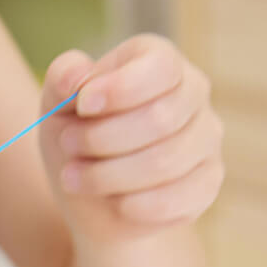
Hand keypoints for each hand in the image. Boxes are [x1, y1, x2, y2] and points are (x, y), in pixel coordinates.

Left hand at [40, 35, 223, 242]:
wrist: (92, 198)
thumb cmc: (78, 138)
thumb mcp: (58, 104)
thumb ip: (62, 77)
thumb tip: (75, 78)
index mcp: (161, 61)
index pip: (160, 67)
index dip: (119, 89)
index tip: (83, 106)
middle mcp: (193, 93)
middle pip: (160, 118)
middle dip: (101, 138)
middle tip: (68, 145)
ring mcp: (206, 138)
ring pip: (165, 162)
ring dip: (108, 175)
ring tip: (72, 178)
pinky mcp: (208, 181)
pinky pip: (179, 197)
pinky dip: (137, 205)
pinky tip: (114, 204)